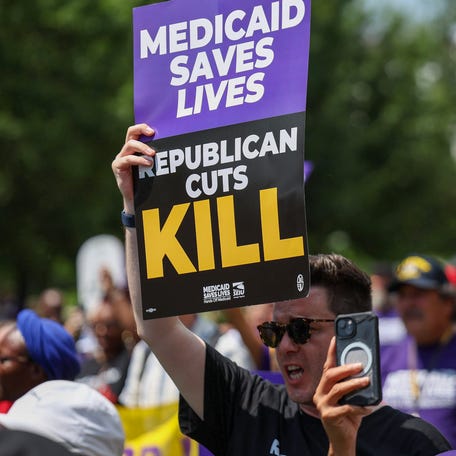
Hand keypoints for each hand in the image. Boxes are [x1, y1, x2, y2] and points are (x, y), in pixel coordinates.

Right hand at [111, 124, 154, 211]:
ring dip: (142, 147)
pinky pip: (128, 159)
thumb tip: (173, 147)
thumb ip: (157, 157)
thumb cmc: (147, 182)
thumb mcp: (153, 166)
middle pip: (130, 132)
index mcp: (134, 148)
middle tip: (152, 133)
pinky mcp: (118, 166)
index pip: (136, 132)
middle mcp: (126, 150)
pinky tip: (148, 163)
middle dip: (141, 130)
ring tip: (153, 153)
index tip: (154, 130)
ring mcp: (121, 158)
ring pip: (130, 145)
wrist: (138, 199)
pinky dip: (139, 160)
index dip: (143, 127)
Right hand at [314, 337, 372, 455]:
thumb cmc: (349, 417)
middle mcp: (319, 393)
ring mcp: (322, 405)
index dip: (332, 352)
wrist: (343, 441)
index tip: (336, 338)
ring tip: (367, 381)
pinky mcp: (328, 416)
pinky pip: (346, 408)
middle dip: (346, 368)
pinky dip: (359, 406)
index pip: (327, 366)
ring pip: (337, 389)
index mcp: (324, 386)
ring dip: (354, 384)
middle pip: (330, 375)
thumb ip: (354, 387)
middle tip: (360, 365)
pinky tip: (369, 407)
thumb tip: (369, 373)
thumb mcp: (351, 398)